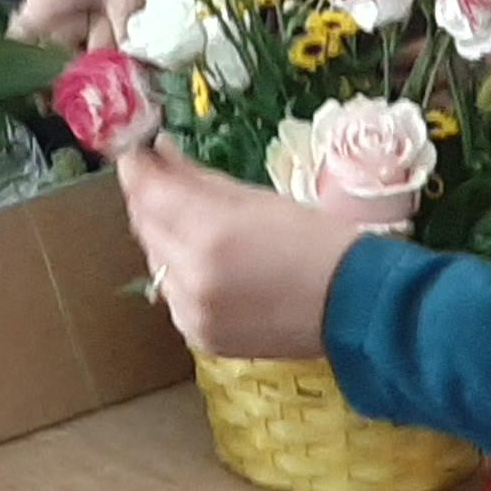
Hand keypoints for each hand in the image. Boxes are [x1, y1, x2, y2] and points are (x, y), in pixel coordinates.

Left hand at [116, 143, 370, 363]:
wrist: (354, 305)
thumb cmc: (316, 240)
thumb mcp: (258, 197)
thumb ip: (199, 179)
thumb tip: (160, 154)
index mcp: (211, 232)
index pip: (149, 194)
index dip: (136, 170)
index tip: (135, 155)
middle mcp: (192, 276)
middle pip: (146, 228)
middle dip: (151, 203)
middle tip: (163, 183)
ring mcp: (192, 312)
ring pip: (157, 264)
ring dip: (165, 241)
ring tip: (195, 228)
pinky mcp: (199, 337)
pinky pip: (174, 297)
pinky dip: (182, 278)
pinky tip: (209, 267)